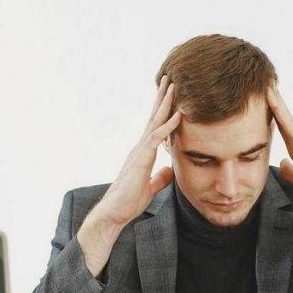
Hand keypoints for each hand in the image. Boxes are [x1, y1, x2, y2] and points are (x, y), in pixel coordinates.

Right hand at [78, 76, 181, 276]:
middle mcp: (140, 148)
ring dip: (165, 103)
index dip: (164, 110)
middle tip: (171, 77)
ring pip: (154, 122)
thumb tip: (170, 170)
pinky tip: (178, 115)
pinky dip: (168, 126)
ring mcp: (139, 152)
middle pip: (154, 117)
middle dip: (163, 97)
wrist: (114, 214)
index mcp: (143, 153)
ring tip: (173, 85)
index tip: (172, 95)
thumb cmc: (128, 202)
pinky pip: (156, 139)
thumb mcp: (150, 188)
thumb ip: (160, 178)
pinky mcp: (140, 160)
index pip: (155, 126)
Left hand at [267, 85, 292, 263]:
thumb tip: (282, 164)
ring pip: (287, 120)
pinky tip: (273, 104)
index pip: (280, 128)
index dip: (270, 112)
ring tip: (266, 84)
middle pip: (283, 118)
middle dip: (273, 100)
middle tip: (261, 80)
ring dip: (276, 102)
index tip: (260, 97)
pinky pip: (291, 131)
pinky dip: (282, 116)